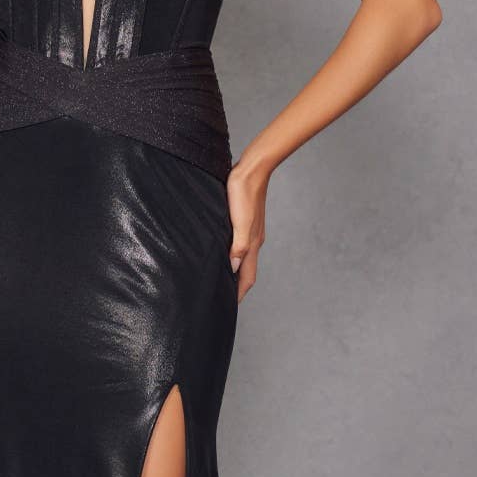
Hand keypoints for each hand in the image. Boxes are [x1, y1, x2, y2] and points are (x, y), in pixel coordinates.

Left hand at [226, 158, 268, 302]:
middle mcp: (254, 241)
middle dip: (237, 288)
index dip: (239, 294)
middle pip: (246, 272)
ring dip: (235, 273)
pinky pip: (240, 246)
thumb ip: (238, 246)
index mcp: (252, 244)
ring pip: (243, 259)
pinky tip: (225, 254)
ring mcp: (251, 231)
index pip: (247, 277)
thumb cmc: (244, 192)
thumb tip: (234, 269)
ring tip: (222, 282)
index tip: (229, 308)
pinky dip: (233, 256)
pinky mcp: (246, 221)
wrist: (253, 169)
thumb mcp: (240, 221)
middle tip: (223, 300)